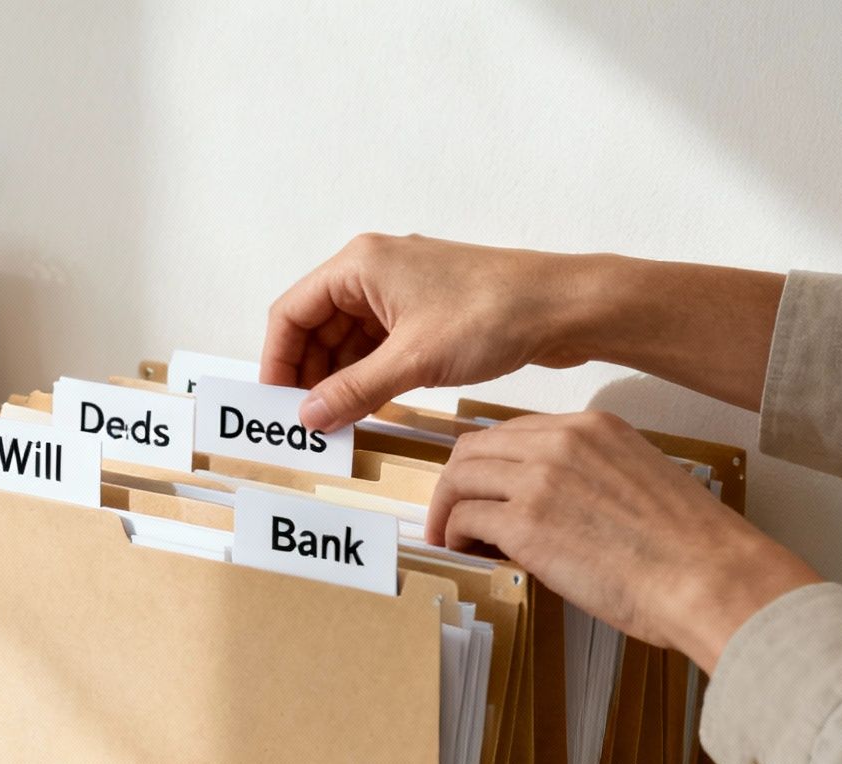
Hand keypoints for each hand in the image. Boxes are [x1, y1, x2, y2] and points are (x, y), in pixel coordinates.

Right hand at [261, 234, 590, 432]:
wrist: (565, 306)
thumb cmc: (495, 313)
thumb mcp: (413, 360)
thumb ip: (354, 390)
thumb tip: (308, 417)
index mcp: (360, 265)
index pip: (292, 312)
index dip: (278, 361)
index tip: (276, 404)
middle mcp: (374, 270)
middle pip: (316, 326)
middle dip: (309, 374)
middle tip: (308, 421)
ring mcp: (401, 291)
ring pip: (347, 339)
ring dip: (339, 378)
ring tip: (338, 420)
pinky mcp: (425, 311)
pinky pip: (377, 344)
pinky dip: (368, 374)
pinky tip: (369, 405)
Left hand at [424, 412, 818, 671]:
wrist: (709, 577)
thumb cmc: (689, 548)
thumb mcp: (639, 482)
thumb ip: (591, 477)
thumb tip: (553, 504)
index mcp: (593, 428)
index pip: (513, 431)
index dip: (488, 462)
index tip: (480, 488)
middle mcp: (561, 443)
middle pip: (475, 448)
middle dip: (456, 482)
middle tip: (453, 513)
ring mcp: (540, 479)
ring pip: (460, 478)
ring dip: (448, 509)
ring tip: (451, 537)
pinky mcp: (525, 522)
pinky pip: (465, 517)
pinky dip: (455, 534)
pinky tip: (464, 552)